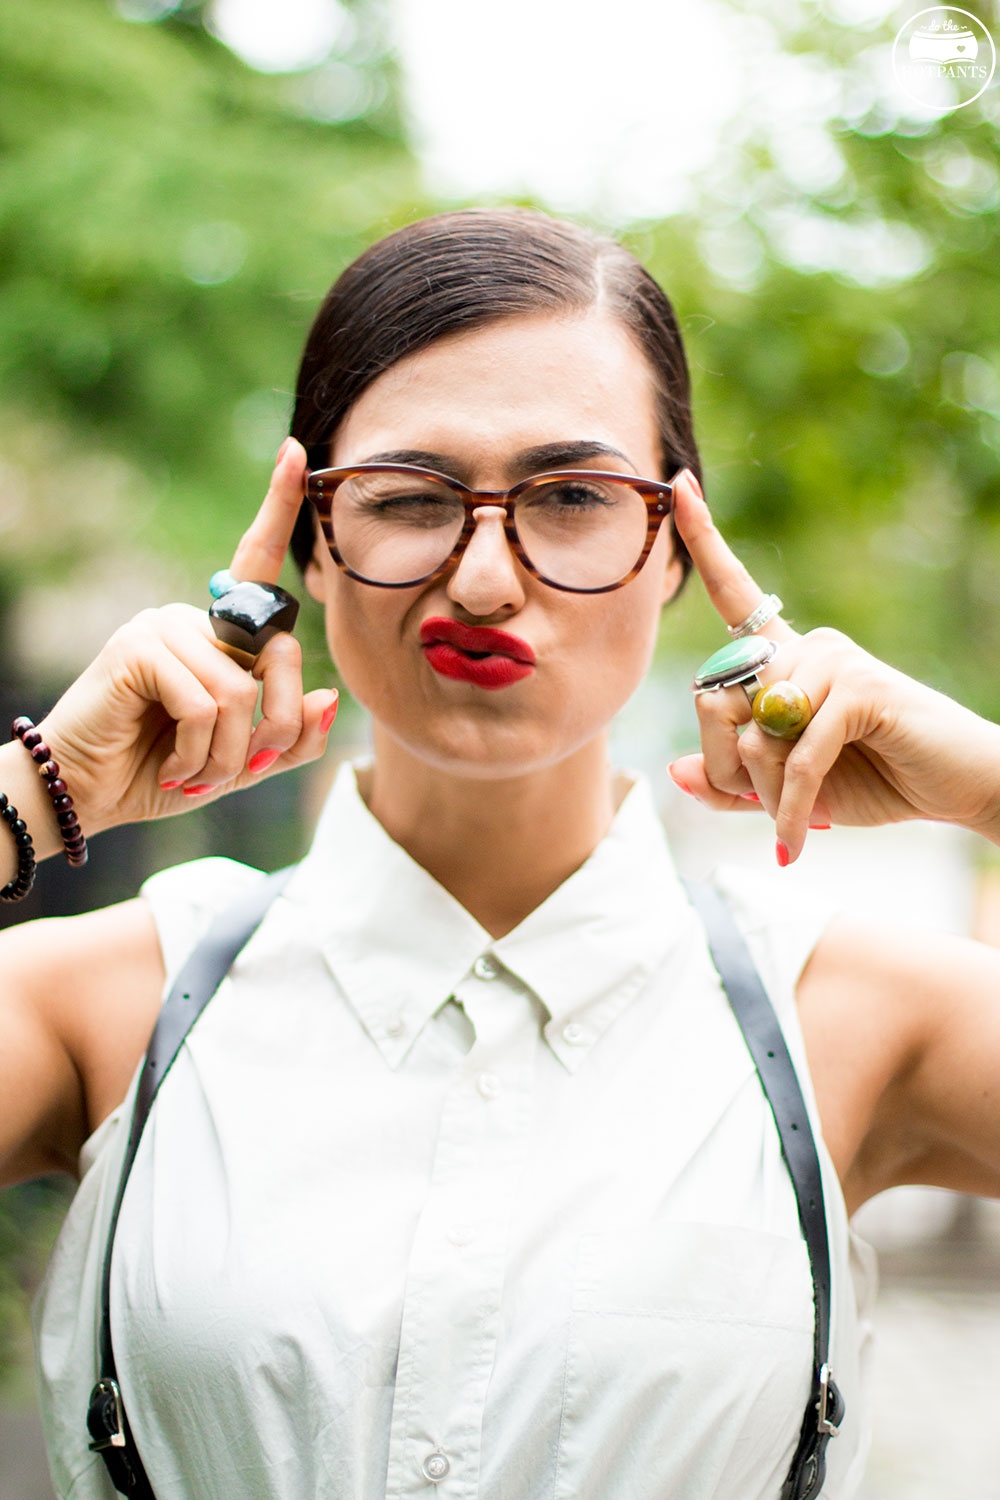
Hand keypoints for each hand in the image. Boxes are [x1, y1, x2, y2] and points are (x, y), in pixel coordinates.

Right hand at [34, 439, 337, 835]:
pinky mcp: (137, 647)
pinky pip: (205, 702)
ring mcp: (160, 626)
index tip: (296, 450)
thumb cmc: (165, 771)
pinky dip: (199, 750)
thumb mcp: (244, 762)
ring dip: (228, 754)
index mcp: (218, 635)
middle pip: (279, 655)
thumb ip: (291, 735)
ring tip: (195, 774)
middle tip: (238, 770)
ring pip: (241, 690)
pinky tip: (174, 767)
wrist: (92, 796)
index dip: (278, 507)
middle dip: (274, 731)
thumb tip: (329, 696)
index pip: (255, 564)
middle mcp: (191, 618)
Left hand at [668, 473, 999, 863]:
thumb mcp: (784, 793)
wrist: (955, 791)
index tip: (680, 483)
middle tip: (763, 806)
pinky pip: (794, 753)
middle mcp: (805, 646)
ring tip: (797, 816)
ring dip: (765, 791)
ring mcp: (833, 659)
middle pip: (716, 696)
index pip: (735, 595)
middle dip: (727, 768)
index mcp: (786, 659)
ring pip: (751, 730)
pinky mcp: (859, 685)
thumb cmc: (873, 780)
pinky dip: (790, 805)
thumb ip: (730, 784)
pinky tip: (796, 836)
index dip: (704, 542)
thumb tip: (674, 772)